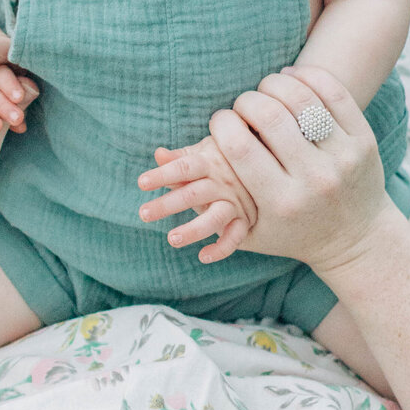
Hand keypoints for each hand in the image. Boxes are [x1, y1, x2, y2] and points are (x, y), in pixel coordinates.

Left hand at [137, 131, 257, 262]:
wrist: (268, 163)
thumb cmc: (225, 157)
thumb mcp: (205, 152)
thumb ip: (180, 156)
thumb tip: (158, 154)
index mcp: (210, 162)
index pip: (184, 167)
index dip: (163, 174)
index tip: (141, 183)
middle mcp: (223, 182)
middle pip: (193, 193)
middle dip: (168, 204)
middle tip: (143, 214)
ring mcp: (235, 202)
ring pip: (214, 218)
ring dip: (193, 229)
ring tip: (171, 239)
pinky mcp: (246, 220)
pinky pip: (235, 237)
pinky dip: (222, 248)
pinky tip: (203, 257)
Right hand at [207, 65, 395, 275]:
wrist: (357, 239)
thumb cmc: (291, 233)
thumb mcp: (248, 229)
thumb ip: (204, 202)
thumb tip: (159, 162)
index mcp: (281, 202)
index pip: (240, 147)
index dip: (222, 123)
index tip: (220, 121)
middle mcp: (315, 180)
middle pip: (269, 116)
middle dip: (246, 101)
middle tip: (242, 105)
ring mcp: (343, 158)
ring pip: (301, 99)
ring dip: (274, 84)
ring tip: (264, 88)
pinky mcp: (364, 140)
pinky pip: (333, 93)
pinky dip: (307, 78)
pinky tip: (291, 78)